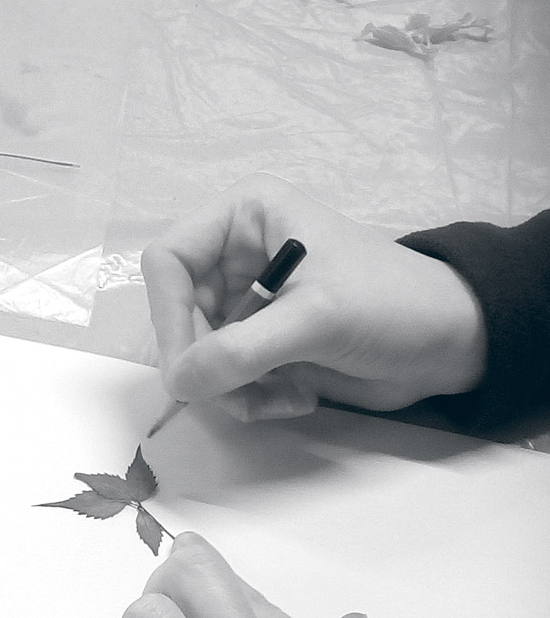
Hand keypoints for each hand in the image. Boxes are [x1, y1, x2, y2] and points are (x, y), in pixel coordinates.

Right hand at [141, 174, 486, 421]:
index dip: (168, 317)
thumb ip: (242, 350)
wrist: (450, 343)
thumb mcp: (316, 319)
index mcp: (246, 218)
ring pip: (197, 357)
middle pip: (177, 317)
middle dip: (206, 364)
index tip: (188, 369)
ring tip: (280, 396)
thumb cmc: (392, 305)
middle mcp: (237, 256)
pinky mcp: (261, 345)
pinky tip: (295, 397)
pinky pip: (224, 380)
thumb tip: (178, 383)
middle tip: (239, 394)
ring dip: (231, 389)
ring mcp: (247, 304)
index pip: (167, 261)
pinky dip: (249, 399)